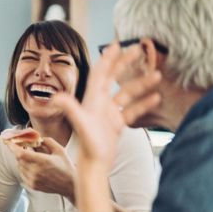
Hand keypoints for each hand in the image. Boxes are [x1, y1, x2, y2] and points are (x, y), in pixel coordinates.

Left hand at [7, 138, 75, 202]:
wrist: (70, 185)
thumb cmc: (66, 167)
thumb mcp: (60, 150)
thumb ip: (47, 142)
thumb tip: (37, 138)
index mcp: (43, 161)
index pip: (21, 153)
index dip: (13, 147)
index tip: (8, 142)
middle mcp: (36, 171)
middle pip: (19, 159)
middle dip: (20, 151)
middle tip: (24, 147)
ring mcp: (33, 180)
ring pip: (20, 166)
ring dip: (22, 160)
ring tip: (33, 158)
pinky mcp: (32, 185)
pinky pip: (22, 174)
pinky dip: (24, 168)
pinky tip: (34, 167)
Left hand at [52, 43, 160, 171]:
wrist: (93, 167)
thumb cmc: (88, 147)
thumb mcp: (81, 125)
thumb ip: (70, 108)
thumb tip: (55, 96)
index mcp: (91, 100)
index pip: (100, 74)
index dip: (107, 58)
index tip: (116, 44)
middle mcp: (99, 104)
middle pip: (113, 78)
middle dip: (125, 63)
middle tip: (139, 49)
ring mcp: (108, 114)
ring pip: (126, 94)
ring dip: (141, 84)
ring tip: (157, 75)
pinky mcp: (115, 125)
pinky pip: (131, 110)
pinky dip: (143, 103)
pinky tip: (156, 98)